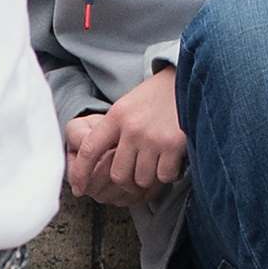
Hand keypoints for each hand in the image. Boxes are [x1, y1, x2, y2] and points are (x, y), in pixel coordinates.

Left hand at [68, 68, 186, 207]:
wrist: (189, 80)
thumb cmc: (156, 97)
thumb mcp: (127, 106)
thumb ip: (113, 131)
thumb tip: (95, 162)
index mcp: (116, 117)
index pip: (89, 150)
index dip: (80, 173)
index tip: (78, 188)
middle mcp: (132, 128)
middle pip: (118, 175)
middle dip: (127, 181)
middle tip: (136, 173)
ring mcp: (153, 138)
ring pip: (141, 179)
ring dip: (149, 177)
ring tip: (156, 163)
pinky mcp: (174, 145)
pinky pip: (164, 176)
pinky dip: (168, 174)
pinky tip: (171, 160)